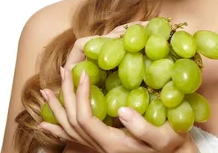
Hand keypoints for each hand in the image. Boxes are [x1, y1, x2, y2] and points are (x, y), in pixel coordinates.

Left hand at [39, 22, 198, 152]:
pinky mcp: (101, 143)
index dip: (81, 95)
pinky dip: (57, 129)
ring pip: (68, 130)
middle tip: (65, 71)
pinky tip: (46, 123)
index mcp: (111, 143)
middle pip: (72, 121)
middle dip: (66, 95)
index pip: (85, 118)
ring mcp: (98, 147)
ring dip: (56, 109)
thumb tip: (122, 109)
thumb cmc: (171, 145)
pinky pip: (72, 137)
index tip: (84, 74)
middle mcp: (100, 147)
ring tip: (47, 91)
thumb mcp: (163, 136)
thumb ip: (142, 126)